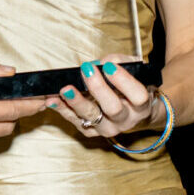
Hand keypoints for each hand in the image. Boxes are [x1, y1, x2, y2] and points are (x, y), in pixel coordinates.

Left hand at [46, 59, 160, 142]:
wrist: (132, 113)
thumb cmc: (132, 88)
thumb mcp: (135, 73)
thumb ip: (122, 63)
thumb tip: (101, 62)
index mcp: (141, 106)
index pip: (138, 96)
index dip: (124, 81)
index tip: (109, 67)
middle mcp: (126, 120)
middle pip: (113, 108)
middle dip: (98, 88)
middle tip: (86, 70)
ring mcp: (108, 128)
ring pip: (91, 117)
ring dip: (76, 102)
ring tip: (64, 89)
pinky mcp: (91, 132)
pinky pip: (75, 121)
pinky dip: (62, 109)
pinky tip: (52, 100)